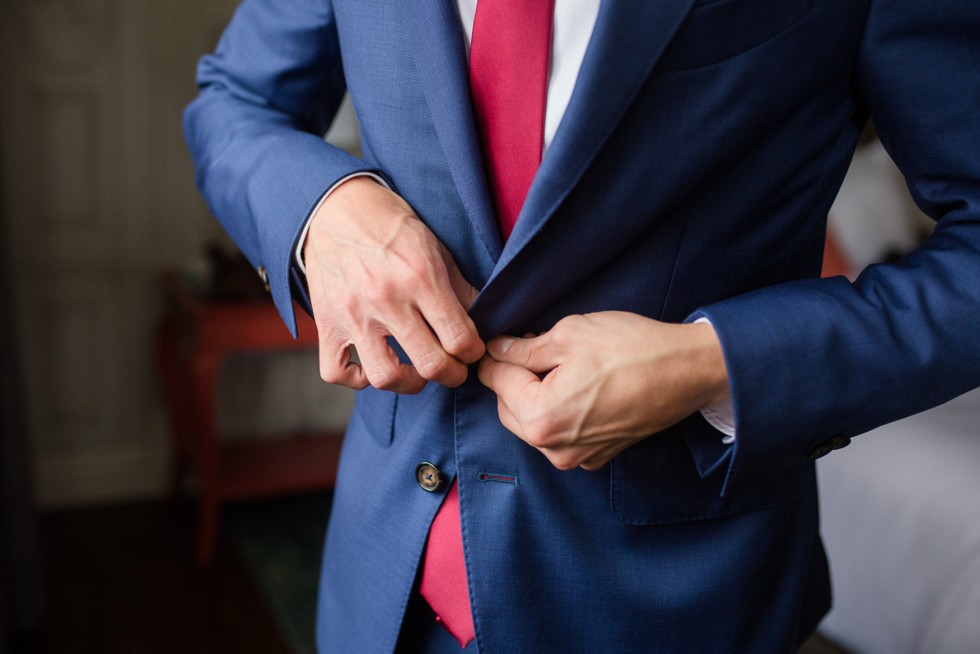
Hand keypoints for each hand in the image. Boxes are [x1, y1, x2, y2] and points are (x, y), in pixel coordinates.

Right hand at [304, 176, 484, 392]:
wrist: (336, 208)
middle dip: (452, 374)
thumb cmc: (390, 226)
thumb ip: (460, 289)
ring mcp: (353, 316)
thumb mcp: (435, 248)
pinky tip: (372, 365)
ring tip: (417, 373)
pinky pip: (337, 373)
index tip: (471, 350)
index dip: (474, 352)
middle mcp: (386, 300)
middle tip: (454, 368)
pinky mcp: (326, 324)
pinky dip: (356, 379)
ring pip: (386, 377)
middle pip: (431, 365)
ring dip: (409, 383)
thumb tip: (484, 322)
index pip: (460, 338)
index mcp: (419, 278)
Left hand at [478, 312, 729, 469]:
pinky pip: (561, 436)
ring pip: (533, 424)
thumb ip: (523, 349)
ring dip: (534, 398)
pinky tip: (577, 387)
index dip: (495, 355)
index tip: (498, 341)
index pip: (496, 382)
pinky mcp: (597, 456)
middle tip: (527, 348)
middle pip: (508, 409)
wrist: (687, 371)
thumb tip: (496, 350)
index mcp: (541, 418)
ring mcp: (577, 457)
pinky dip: (559, 414)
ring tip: (555, 366)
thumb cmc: (630, 349)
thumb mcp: (568, 335)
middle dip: (513, 380)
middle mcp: (554, 448)